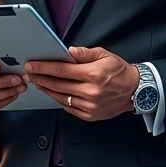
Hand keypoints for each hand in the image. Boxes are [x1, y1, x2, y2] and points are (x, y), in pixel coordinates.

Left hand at [23, 46, 139, 120]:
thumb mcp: (104, 55)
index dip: (43, 67)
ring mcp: (89, 106)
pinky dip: (57, 99)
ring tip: (38, 82)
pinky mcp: (89, 115)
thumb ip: (84, 53)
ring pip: (60, 98)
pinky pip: (67, 107)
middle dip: (40, 78)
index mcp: (93, 74)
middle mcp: (90, 91)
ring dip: (46, 89)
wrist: (135, 91)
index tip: (32, 65)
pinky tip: (52, 92)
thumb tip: (68, 51)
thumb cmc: (120, 72)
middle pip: (57, 85)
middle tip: (30, 73)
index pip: (61, 70)